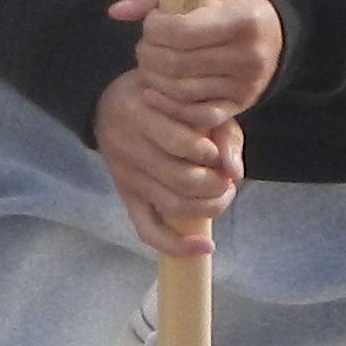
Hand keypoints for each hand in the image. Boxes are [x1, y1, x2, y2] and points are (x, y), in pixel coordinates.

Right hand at [96, 68, 243, 257]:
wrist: (110, 101)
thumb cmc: (163, 99)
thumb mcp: (192, 101)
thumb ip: (219, 130)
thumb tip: (234, 174)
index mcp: (139, 113)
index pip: (181, 144)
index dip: (209, 154)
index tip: (218, 153)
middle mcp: (127, 146)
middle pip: (181, 180)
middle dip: (215, 185)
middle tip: (226, 179)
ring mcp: (125, 176)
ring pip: (172, 205)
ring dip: (208, 207)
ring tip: (221, 195)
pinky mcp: (126, 195)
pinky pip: (148, 229)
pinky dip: (176, 245)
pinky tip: (205, 246)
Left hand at [107, 0, 283, 112]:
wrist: (272, 28)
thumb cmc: (226, 2)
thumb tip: (116, 12)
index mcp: (241, 19)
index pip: (180, 31)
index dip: (154, 28)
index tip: (153, 21)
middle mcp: (248, 55)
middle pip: (176, 64)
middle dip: (148, 54)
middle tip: (147, 44)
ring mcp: (246, 85)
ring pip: (181, 91)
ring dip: (153, 78)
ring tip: (152, 62)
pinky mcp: (240, 105)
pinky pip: (197, 116)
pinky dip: (168, 107)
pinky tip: (153, 93)